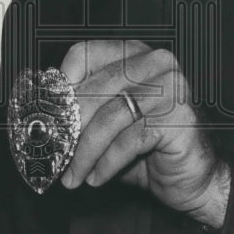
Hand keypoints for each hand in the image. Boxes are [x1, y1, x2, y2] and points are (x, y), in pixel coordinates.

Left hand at [60, 40, 229, 227]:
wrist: (191, 180)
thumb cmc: (145, 149)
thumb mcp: (107, 123)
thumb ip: (81, 111)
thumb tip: (42, 117)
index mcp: (134, 54)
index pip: (85, 53)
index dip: (61, 84)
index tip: (46, 113)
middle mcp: (155, 62)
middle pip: (95, 87)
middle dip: (69, 126)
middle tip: (53, 153)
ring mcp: (171, 86)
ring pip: (109, 117)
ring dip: (83, 153)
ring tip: (72, 176)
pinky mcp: (179, 117)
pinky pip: (128, 140)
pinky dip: (106, 163)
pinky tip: (96, 178)